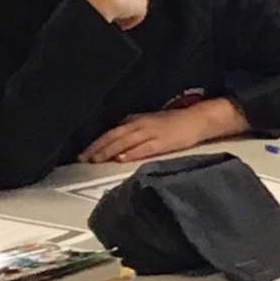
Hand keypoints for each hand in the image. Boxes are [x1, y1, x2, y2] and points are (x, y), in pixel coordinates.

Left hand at [79, 98, 245, 163]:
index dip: (96, 143)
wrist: (197, 120)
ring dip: (109, 151)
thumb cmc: (173, 123)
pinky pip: (144, 147)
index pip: (111, 132)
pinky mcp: (163, 142)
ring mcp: (151, 133)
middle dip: (97, 148)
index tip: (82, 153)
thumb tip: (116, 142)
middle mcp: (140, 125)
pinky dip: (132, 153)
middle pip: (114, 136)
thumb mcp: (149, 122)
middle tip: (82, 159)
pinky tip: (122, 158)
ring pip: (125, 141)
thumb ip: (132, 130)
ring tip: (95, 160)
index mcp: (136, 120)